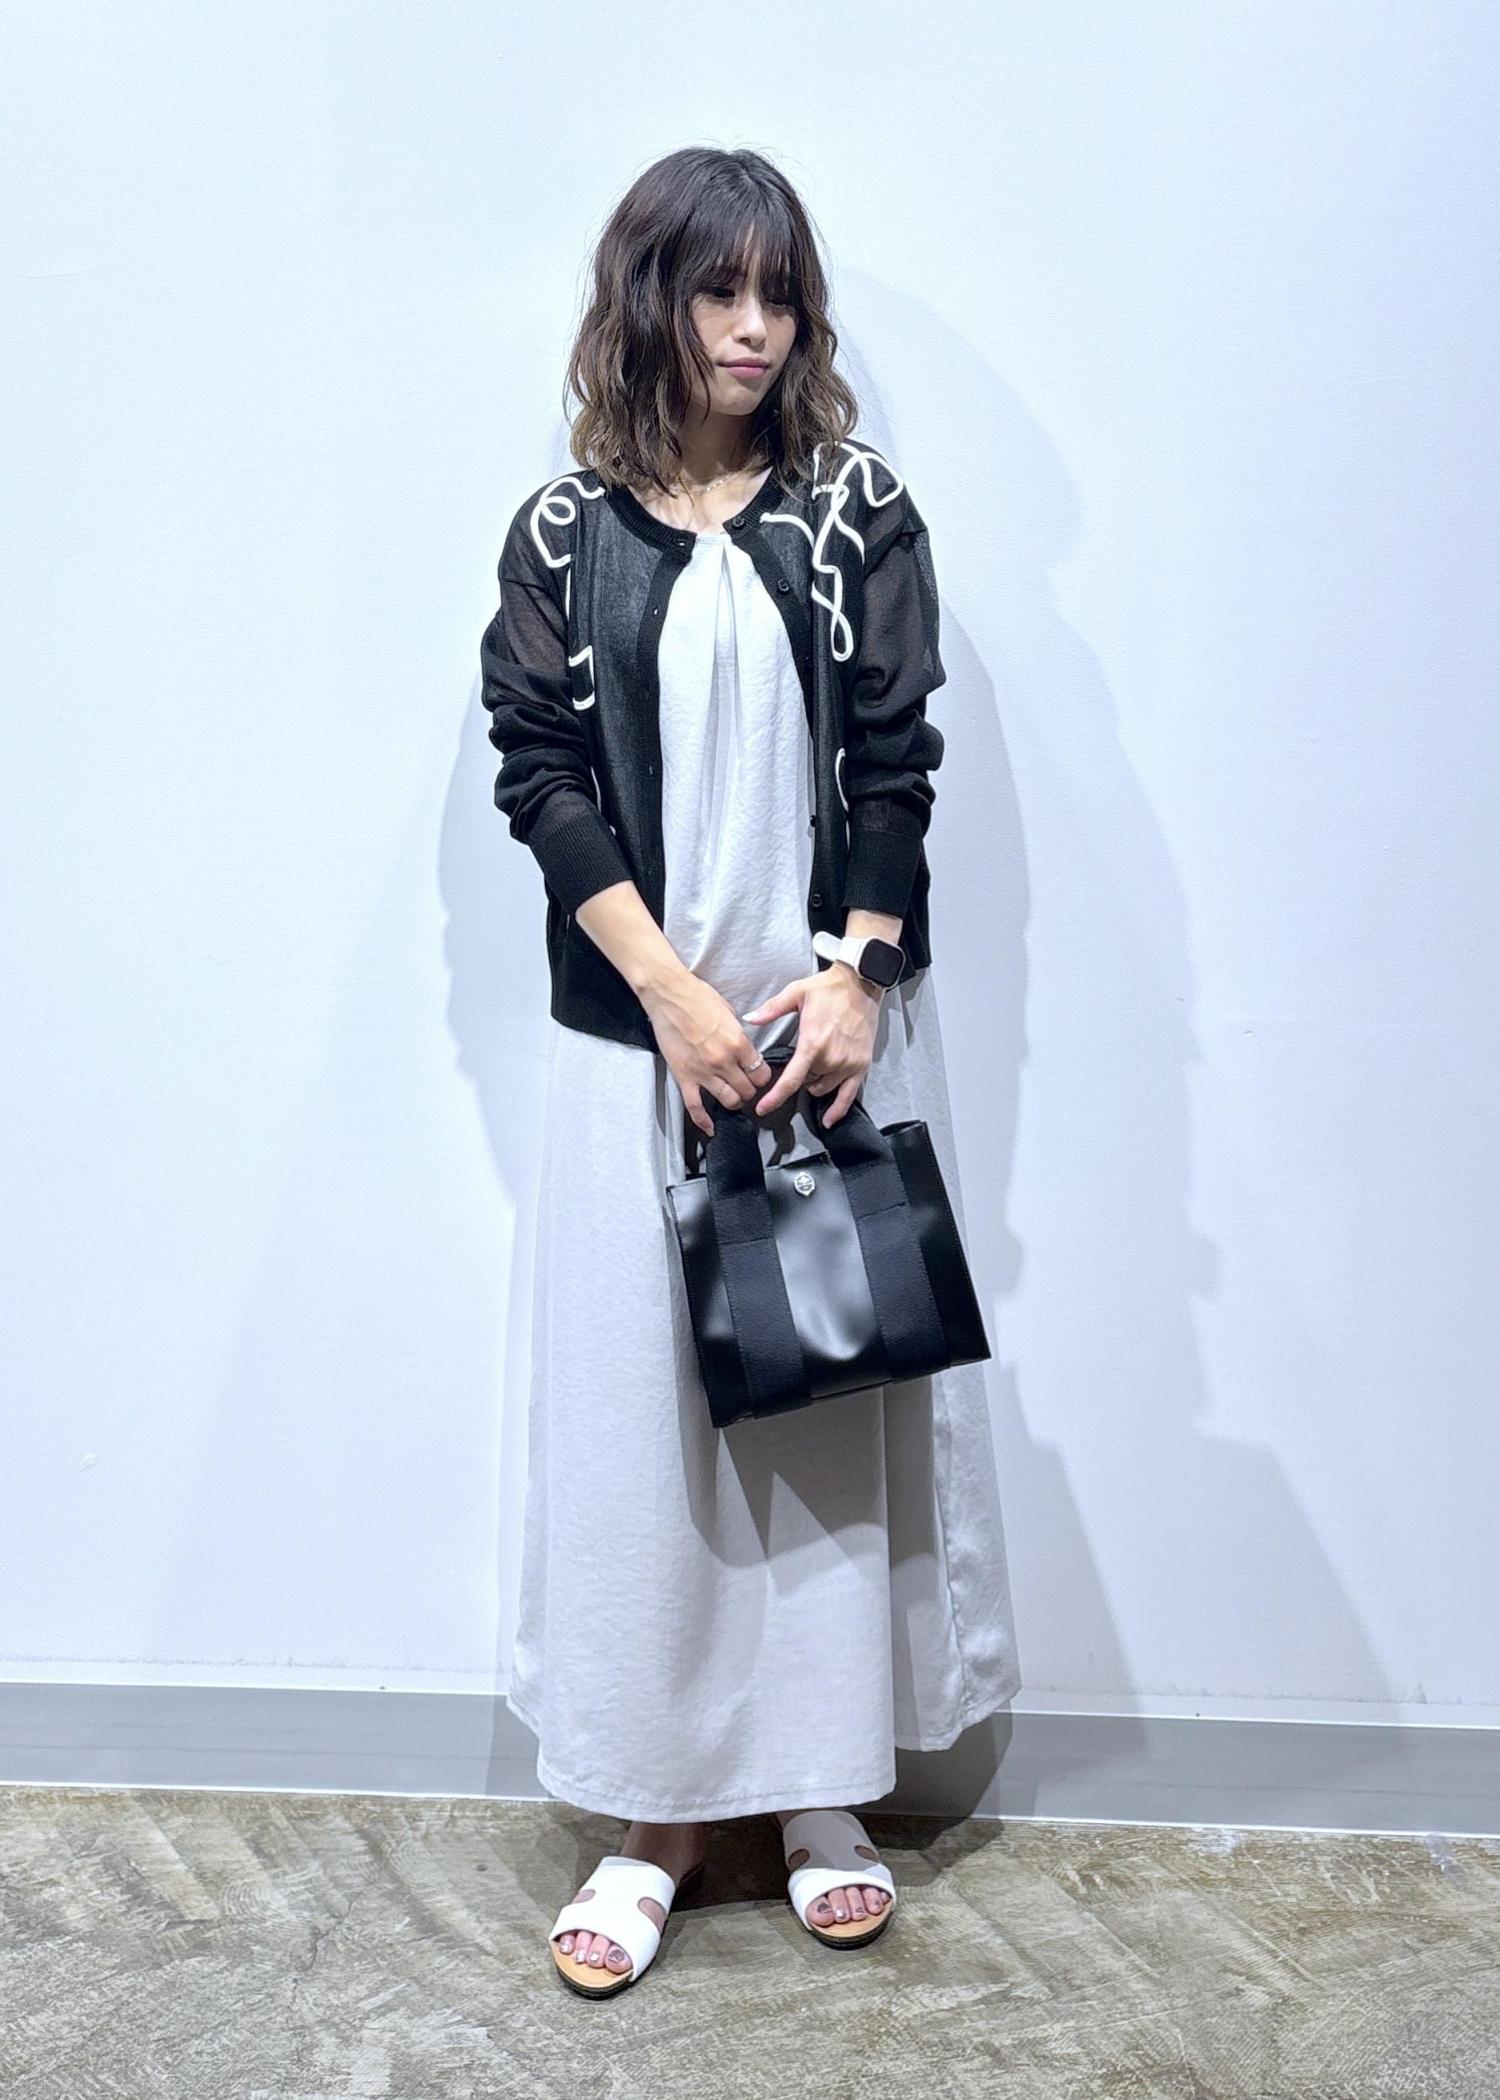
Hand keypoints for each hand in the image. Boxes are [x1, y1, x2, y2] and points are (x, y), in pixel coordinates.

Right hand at [640, 963, 770, 1138]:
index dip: (762, 1076)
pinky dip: (704, 1121)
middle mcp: (724, 1061)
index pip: (762, 1073)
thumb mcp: (729, 1012)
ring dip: (734, 1101)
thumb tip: (744, 1047)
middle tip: (745, 1084)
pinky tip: (710, 1128)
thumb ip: (739, 1035)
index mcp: (739, 1043)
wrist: (668, 994)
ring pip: (729, 1101)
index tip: (758, 1075)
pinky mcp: (684, 1077)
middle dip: (749, 1089)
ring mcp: (703, 1072)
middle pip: (748, 1090)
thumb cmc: (698, 996)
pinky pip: (695, 1107)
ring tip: (732, 1096)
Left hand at [741, 962, 880, 1126]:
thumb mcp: (796, 992)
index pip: (790, 1080)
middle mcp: (831, 1058)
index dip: (775, 1098)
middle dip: (798, 1075)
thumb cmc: (828, 988)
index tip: (762, 1108)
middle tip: (799, 1059)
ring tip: (813, 1068)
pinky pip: (849, 1095)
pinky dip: (838, 1109)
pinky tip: (828, 1119)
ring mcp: (848, 1064)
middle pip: (805, 1082)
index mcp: (812, 1043)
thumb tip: (749, 1018)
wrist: (861, 984)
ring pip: (822, 1088)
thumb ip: (772, 1009)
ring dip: (814, 1084)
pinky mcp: (861, 1066)